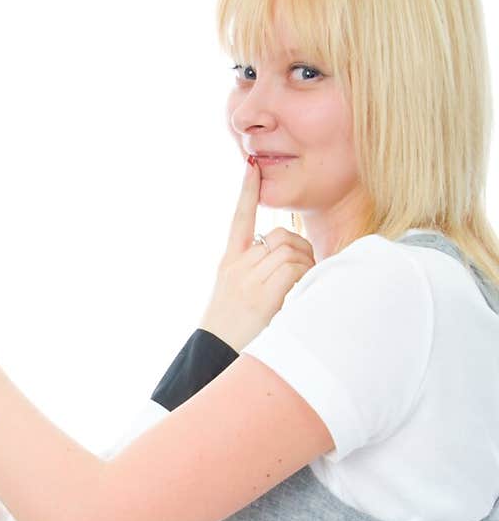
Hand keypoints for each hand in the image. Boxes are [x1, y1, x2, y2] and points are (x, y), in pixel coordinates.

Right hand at [200, 156, 314, 351]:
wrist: (214, 355)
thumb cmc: (232, 330)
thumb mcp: (236, 294)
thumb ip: (257, 271)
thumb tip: (291, 255)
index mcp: (229, 262)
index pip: (239, 218)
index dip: (247, 191)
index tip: (251, 165)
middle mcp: (237, 266)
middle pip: (281, 237)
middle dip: (300, 250)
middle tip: (304, 271)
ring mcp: (249, 280)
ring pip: (291, 251)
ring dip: (305, 267)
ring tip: (299, 289)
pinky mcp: (262, 295)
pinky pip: (294, 270)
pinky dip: (304, 278)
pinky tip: (299, 294)